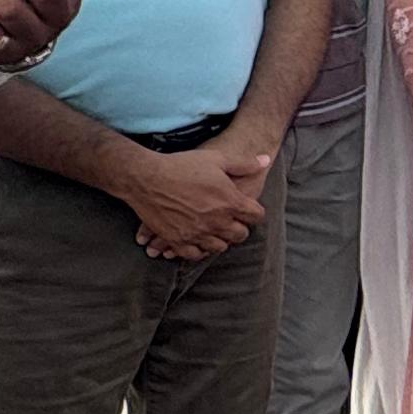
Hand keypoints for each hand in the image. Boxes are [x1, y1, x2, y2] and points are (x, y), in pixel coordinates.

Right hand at [119, 140, 271, 261]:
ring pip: (219, 247)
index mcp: (230, 202)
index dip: (253, 212)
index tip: (247, 209)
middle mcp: (217, 222)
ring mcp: (198, 234)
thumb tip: (266, 159)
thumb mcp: (216, 158)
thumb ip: (243, 163)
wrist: (147, 178)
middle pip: (240, 235)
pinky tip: (198, 241)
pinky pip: (196, 254)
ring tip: (215, 230)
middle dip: (239, 228)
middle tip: (232, 221)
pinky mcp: (178, 241)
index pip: (256, 216)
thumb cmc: (182, 166)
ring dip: (220, 239)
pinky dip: (199, 249)